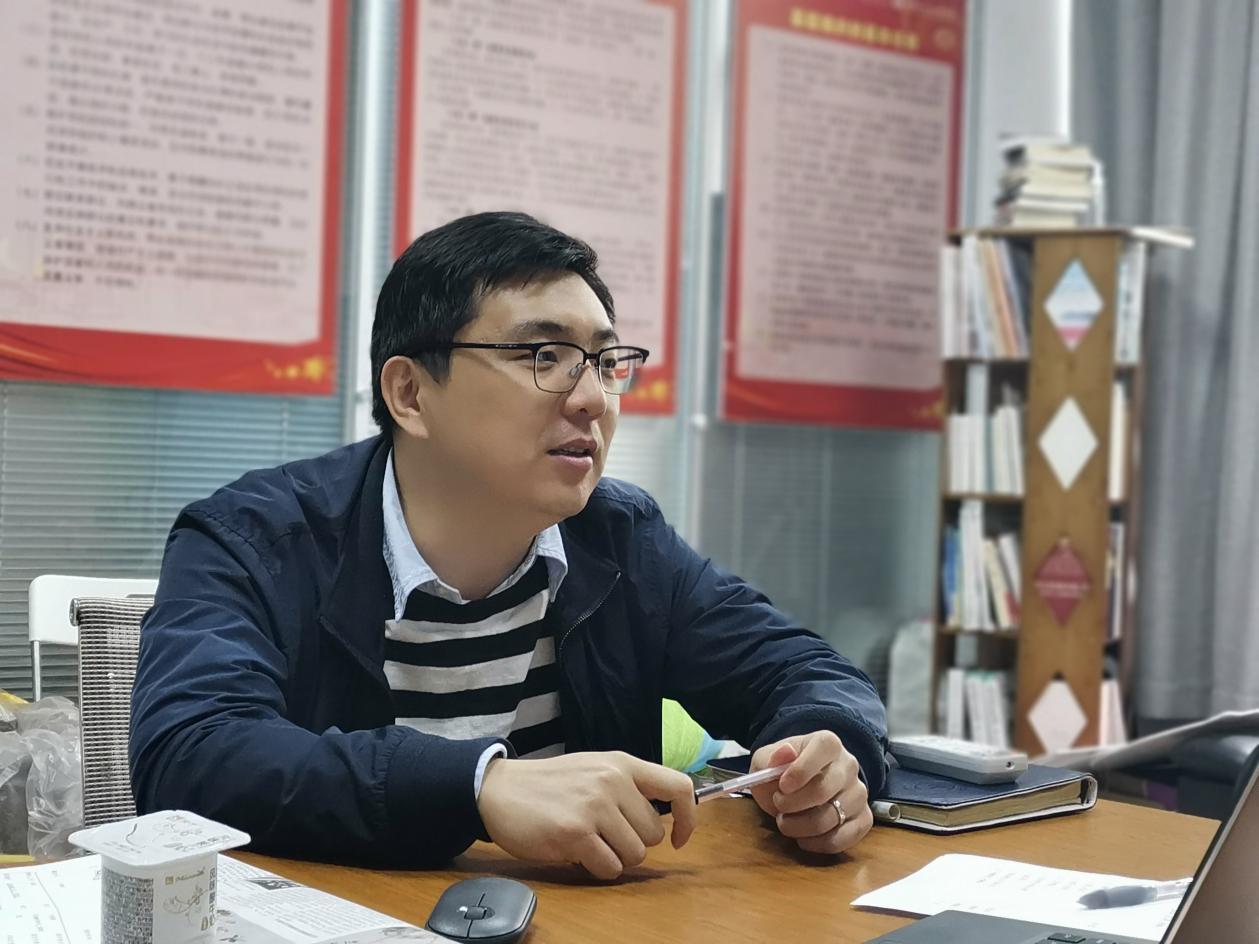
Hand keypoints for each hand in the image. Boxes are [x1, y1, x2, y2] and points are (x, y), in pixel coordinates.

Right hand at [476, 751, 697, 878]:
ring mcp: (594, 807)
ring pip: (635, 855)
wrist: (500, 789)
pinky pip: (609, 868)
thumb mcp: (595, 769)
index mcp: (622, 764)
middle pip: (654, 834)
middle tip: (603, 833)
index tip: (678, 839)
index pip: (678, 787)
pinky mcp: (575, 833)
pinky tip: (576, 851)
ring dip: (614, 857)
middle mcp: (613, 781)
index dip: (688, 818)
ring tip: (589, 841)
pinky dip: (597, 868)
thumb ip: (629, 787)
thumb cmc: (551, 784)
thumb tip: (666, 820)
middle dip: (632, 842)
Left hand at [747, 730, 871, 854]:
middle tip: (778, 806)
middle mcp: (849, 766)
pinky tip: (803, 838)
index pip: (824, 749)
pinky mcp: (863, 819)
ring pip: (832, 817)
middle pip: (823, 790)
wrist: (798, 788)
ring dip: (801, 827)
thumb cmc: (782, 772)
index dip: (801, 770)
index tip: (782, 786)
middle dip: (793, 804)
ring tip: (786, 822)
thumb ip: (771, 757)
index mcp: (828, 743)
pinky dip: (818, 844)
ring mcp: (859, 793)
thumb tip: (785, 752)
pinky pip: (844, 838)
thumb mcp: (766, 760)